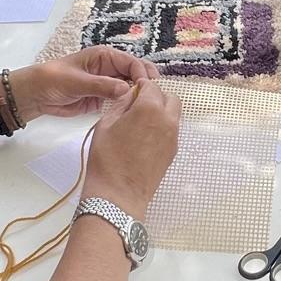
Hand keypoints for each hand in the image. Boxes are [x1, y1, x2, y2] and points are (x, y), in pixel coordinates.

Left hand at [12, 46, 158, 119]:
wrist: (36, 95)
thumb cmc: (53, 79)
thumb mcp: (77, 81)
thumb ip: (101, 85)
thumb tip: (126, 89)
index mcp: (105, 56)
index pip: (131, 62)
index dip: (142, 73)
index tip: (148, 88)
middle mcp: (110, 69)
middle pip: (135, 74)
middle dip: (145, 84)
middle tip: (156, 98)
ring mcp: (108, 85)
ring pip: (131, 89)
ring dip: (139, 97)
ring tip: (150, 108)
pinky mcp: (104, 100)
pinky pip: (121, 102)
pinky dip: (129, 107)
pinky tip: (137, 114)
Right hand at [84, 81, 181, 215]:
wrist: (119, 194)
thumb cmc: (107, 160)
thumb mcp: (106, 123)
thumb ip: (121, 103)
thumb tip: (131, 94)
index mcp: (150, 108)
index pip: (152, 86)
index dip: (141, 86)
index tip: (133, 90)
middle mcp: (167, 120)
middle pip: (170, 97)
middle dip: (156, 96)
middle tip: (138, 104)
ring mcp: (173, 138)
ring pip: (174, 114)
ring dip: (161, 111)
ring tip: (141, 121)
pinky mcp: (173, 152)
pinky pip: (172, 130)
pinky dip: (162, 126)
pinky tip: (145, 137)